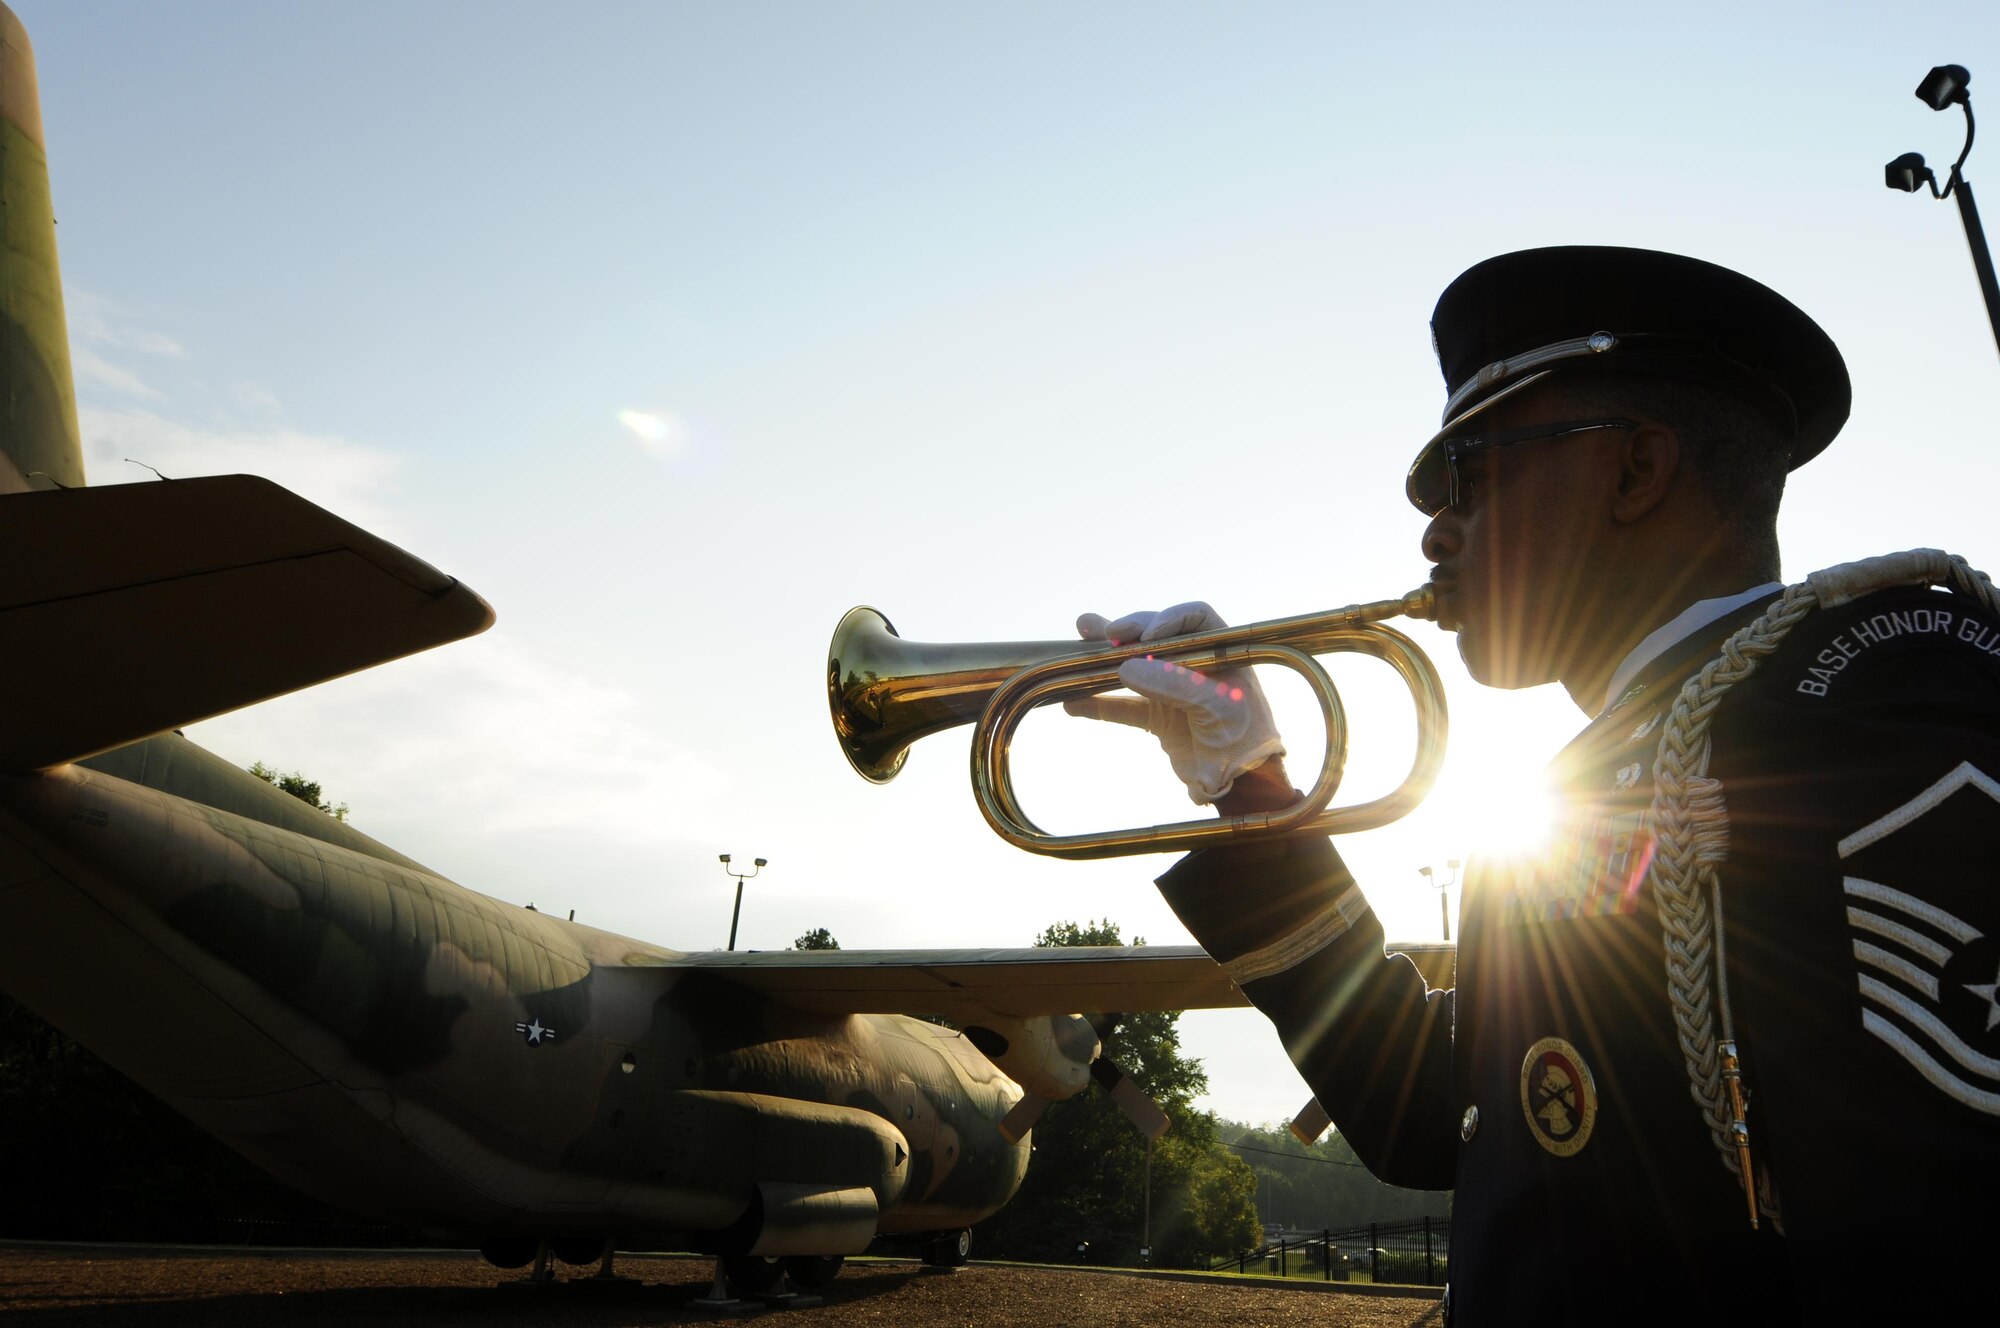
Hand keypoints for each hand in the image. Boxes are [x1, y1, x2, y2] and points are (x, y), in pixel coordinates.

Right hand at [1063, 602, 1284, 805]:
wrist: (1244, 786)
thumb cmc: (1244, 740)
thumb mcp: (1215, 707)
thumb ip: (1174, 685)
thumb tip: (1124, 668)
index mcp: (1222, 652)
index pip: (1194, 619)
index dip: (1167, 619)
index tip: (1145, 635)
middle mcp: (1197, 665)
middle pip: (1157, 636)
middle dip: (1129, 630)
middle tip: (1106, 631)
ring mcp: (1174, 690)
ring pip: (1135, 665)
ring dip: (1106, 656)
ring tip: (1080, 637)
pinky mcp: (1159, 718)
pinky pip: (1123, 707)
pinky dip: (1099, 705)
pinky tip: (1073, 704)